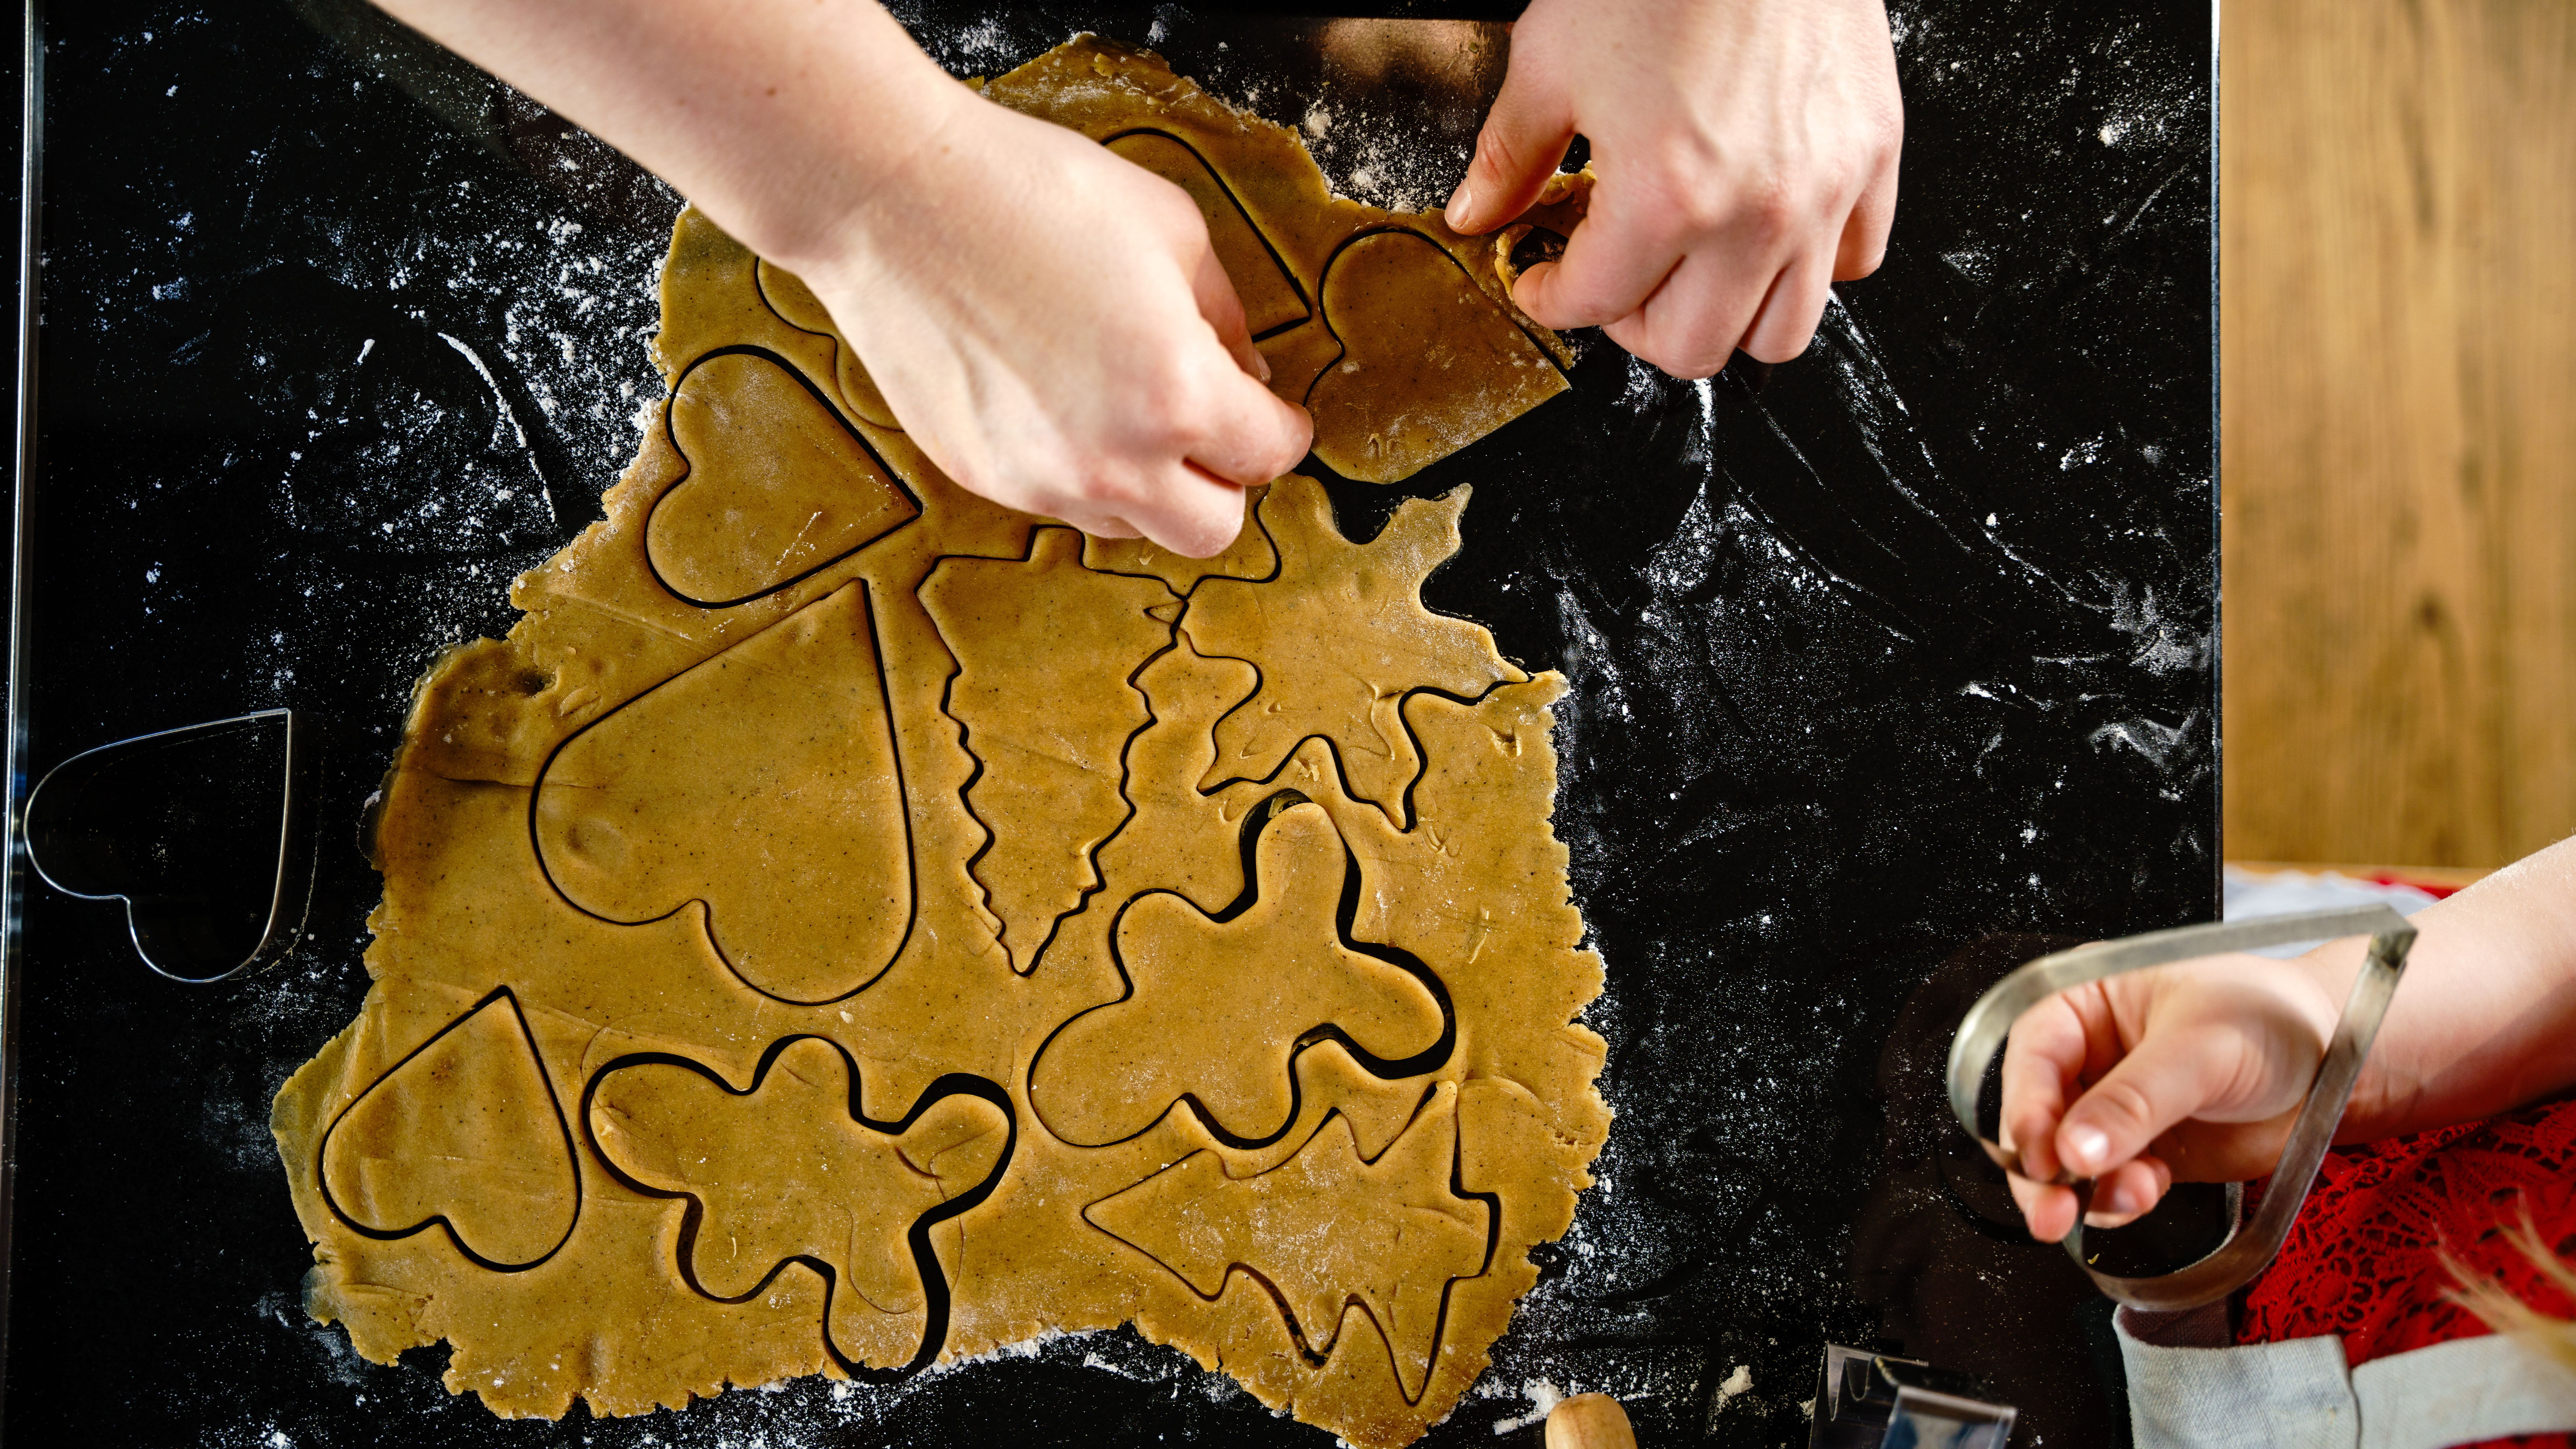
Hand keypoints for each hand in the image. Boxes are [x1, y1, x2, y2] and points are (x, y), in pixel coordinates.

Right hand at [780, 90, 1311, 555]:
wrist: (894, 201)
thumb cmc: (1033, 193)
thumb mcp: (1173, 231)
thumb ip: (1226, 316)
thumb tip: (1246, 371)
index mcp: (1177, 395)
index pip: (1268, 455)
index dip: (1283, 429)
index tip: (1276, 414)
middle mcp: (1113, 460)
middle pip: (1210, 529)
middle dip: (1225, 483)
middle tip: (1213, 431)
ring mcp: (1041, 479)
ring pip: (1130, 526)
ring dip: (1150, 486)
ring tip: (1130, 414)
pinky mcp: (982, 475)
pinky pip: (1059, 501)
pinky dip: (1081, 472)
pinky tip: (1063, 405)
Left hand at [1445, 0, 1902, 376]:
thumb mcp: (1552, 60)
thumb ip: (1511, 154)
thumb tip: (1478, 211)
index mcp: (1667, 198)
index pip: (1596, 304)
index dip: (1551, 296)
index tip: (1543, 278)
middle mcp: (1754, 214)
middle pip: (1692, 347)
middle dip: (1634, 325)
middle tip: (1611, 280)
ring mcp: (1823, 192)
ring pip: (1781, 330)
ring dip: (1725, 317)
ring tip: (1686, 272)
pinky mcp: (1873, 157)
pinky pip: (1854, 259)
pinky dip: (1808, 266)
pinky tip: (1760, 231)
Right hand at [1999, 952, 2340, 1242]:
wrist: (2342, 1061)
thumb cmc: (2272, 1020)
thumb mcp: (2201, 1049)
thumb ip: (2136, 1099)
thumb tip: (2076, 1149)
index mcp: (2085, 1003)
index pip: (2031, 1055)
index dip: (2026, 1107)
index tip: (2040, 1156)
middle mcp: (2089, 1055)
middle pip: (2035, 1116)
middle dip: (2041, 1169)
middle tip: (2052, 1212)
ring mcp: (2114, 1108)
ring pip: (2065, 1159)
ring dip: (2085, 1189)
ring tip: (2130, 1196)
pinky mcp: (2145, 1151)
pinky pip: (2107, 1185)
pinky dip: (2119, 1199)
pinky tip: (2148, 1192)